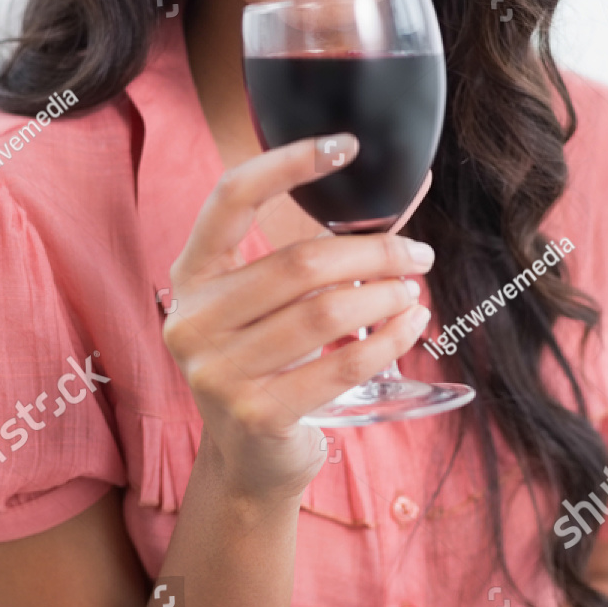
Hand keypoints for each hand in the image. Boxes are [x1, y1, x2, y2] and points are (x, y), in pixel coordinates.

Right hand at [162, 136, 434, 503]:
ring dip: (385, 296)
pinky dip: (389, 340)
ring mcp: (216, 372)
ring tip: (413, 289)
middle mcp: (192, 320)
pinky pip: (341, 364)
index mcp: (191, 276)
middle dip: (373, 252)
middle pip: (300, 263)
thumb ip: (323, 251)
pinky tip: (412, 324)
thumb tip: (408, 191)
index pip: (231, 198)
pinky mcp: (255, 414)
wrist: (253, 461)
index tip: (346, 145)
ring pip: (325, 313)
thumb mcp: (276, 305)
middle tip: (416, 255)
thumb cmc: (273, 365)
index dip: (287, 164)